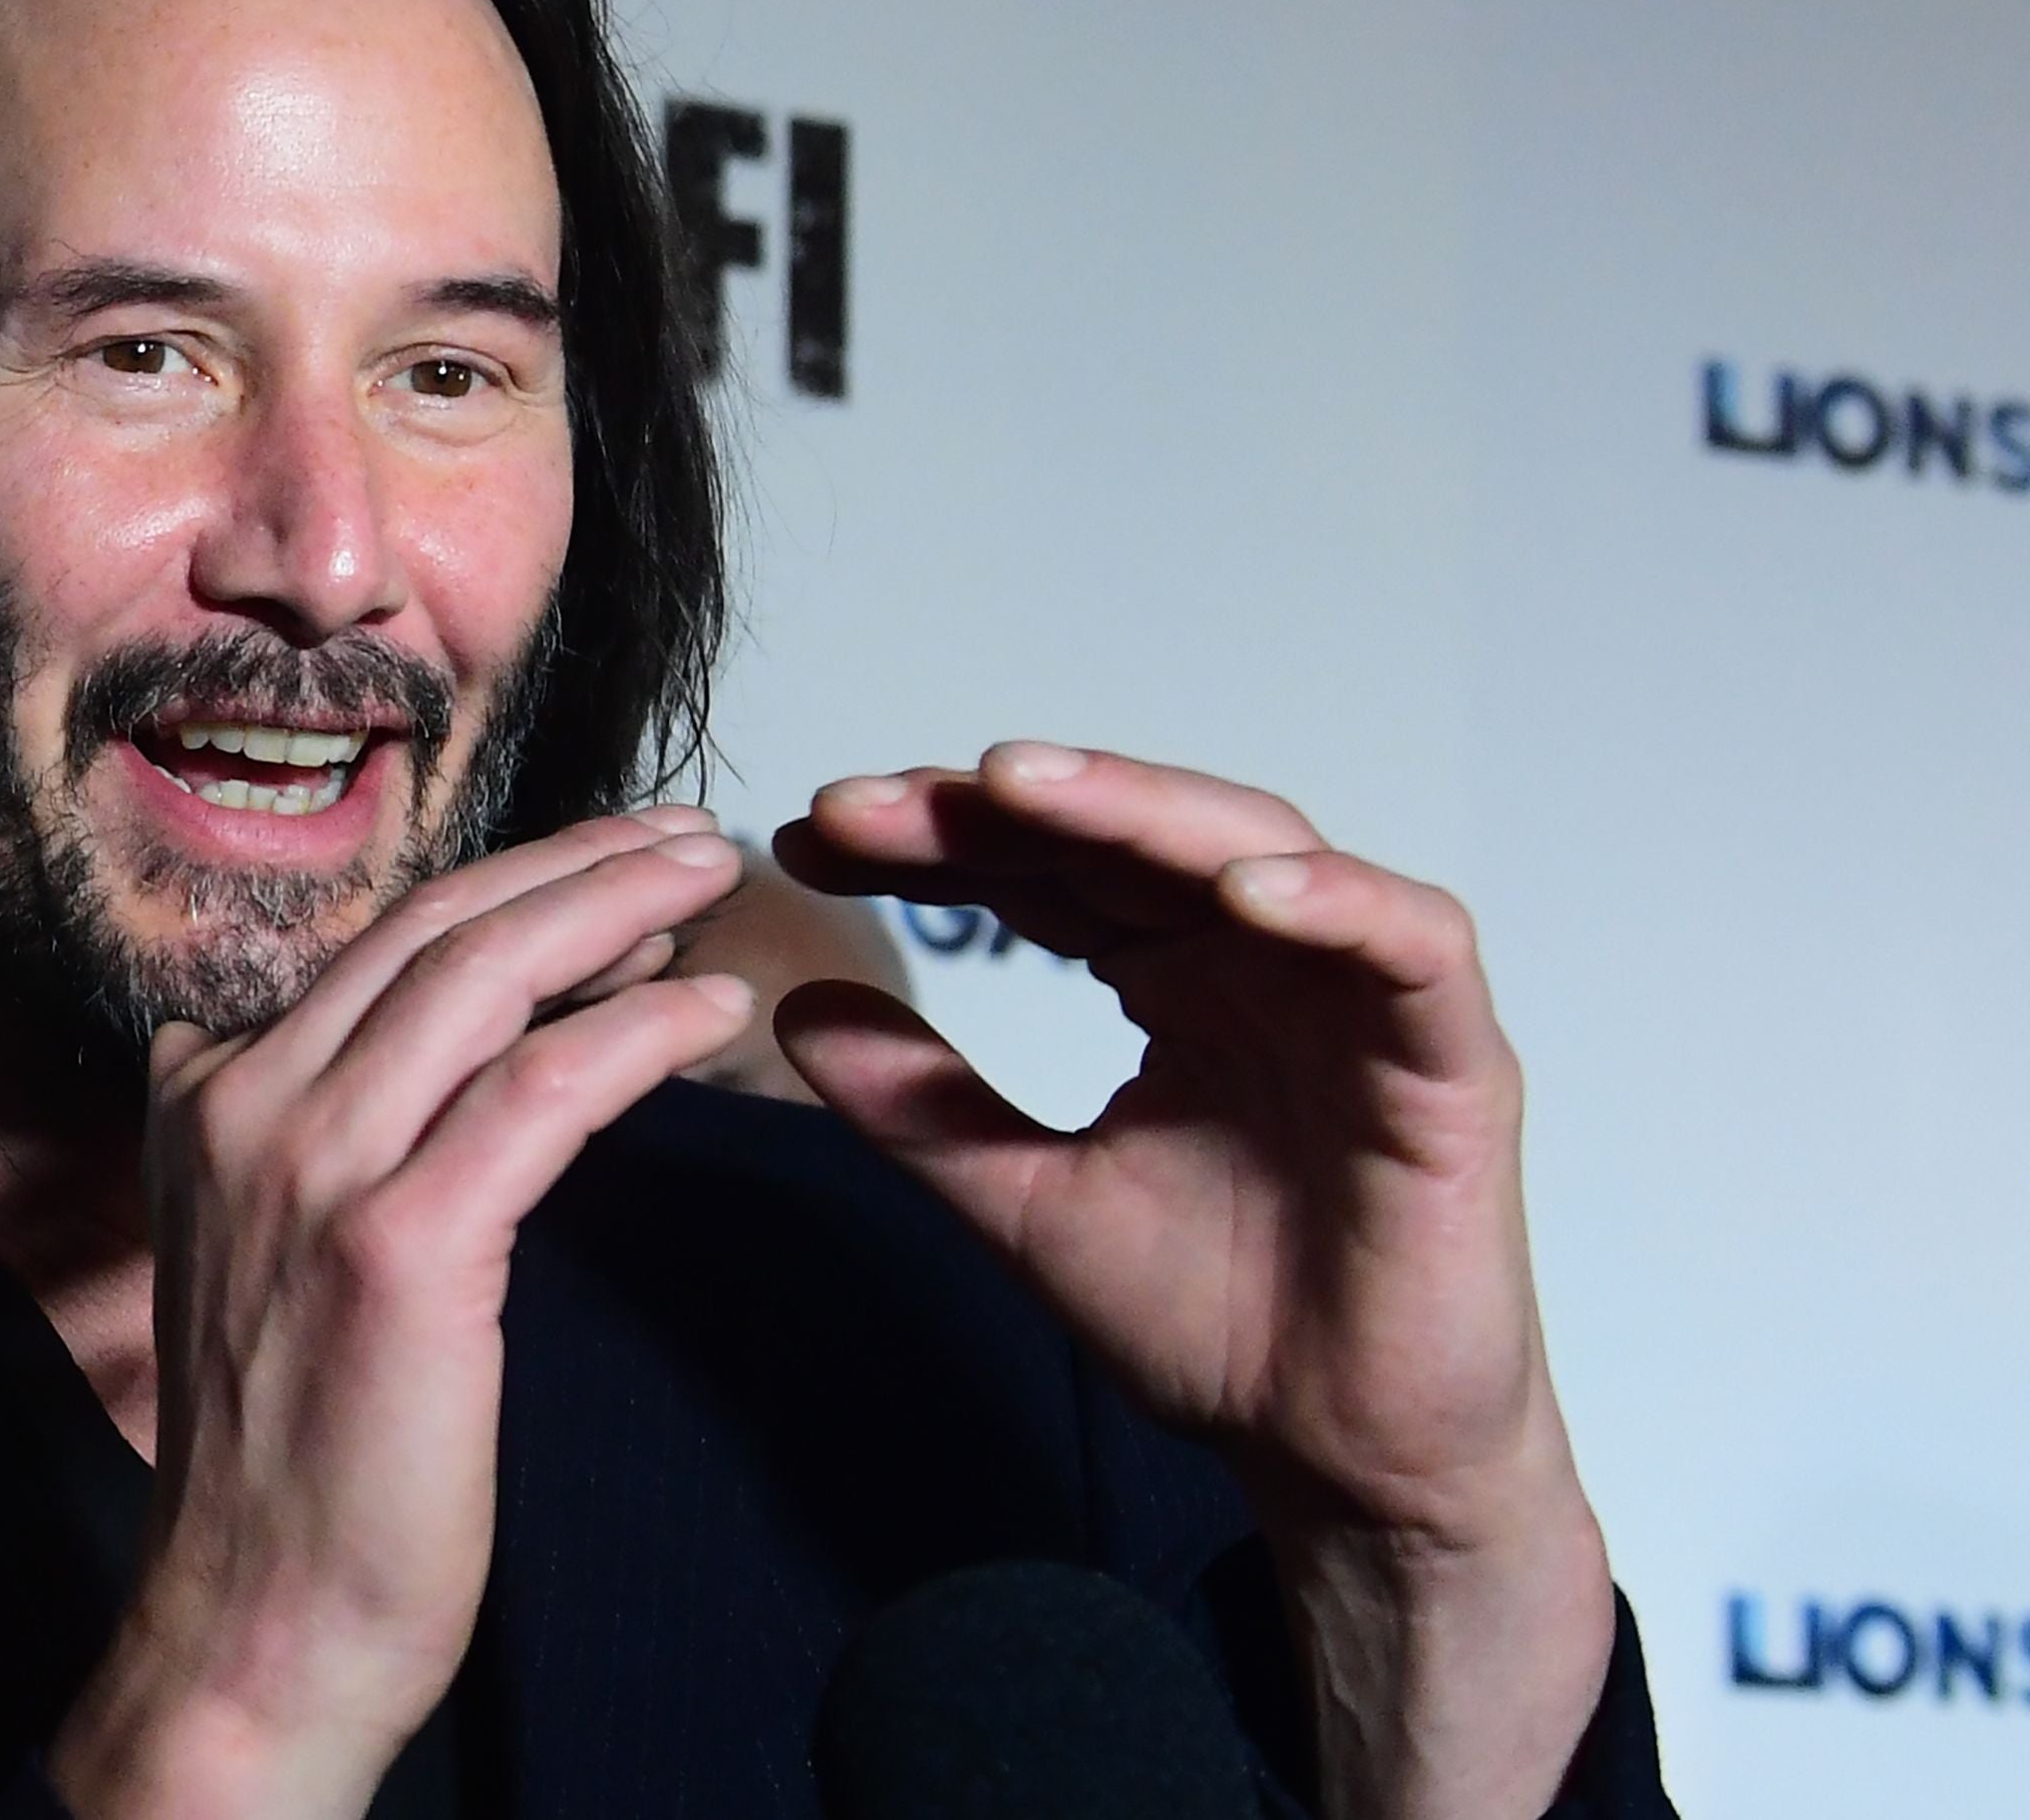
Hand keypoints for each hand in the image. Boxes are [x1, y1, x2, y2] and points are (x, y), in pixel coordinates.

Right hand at [49, 809, 754, 1819]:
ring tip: (709, 881)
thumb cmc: (290, 1467)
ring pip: (485, 979)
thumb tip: (425, 1067)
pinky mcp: (399, 1245)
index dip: (510, 889)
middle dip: (575, 863)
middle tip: (683, 835)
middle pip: (435, 930)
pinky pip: (542, 1091)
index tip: (610, 869)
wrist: (254, 1626)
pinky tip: (711, 1009)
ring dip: (617, 910)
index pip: (378, 946)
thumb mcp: (261, 1260)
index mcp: (202, 1098)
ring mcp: (312, 1169)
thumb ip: (307, 1146)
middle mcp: (241, 1106)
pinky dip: (638, 1031)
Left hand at [775, 748, 1613, 1819]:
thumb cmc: (1213, 1323)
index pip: (1046, 871)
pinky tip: (1238, 889)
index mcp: (1171, 981)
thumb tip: (795, 1004)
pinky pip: (1413, 946)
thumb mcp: (1023, 1200)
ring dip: (1140, 808)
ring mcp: (1359, 1001)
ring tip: (1016, 786)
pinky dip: (1334, 903)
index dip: (937, 842)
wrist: (1336, 1462)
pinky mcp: (1452, 1062)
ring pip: (1259, 849)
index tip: (815, 837)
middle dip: (998, 810)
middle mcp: (1262, 963)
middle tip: (871, 805)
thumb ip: (919, 1105)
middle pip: (1129, 836)